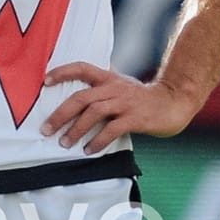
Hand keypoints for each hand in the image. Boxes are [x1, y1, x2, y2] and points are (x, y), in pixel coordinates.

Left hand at [40, 62, 200, 153]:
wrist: (175, 102)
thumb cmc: (143, 99)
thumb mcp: (121, 88)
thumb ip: (101, 92)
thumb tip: (73, 108)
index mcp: (109, 78)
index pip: (82, 68)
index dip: (62, 72)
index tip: (44, 81)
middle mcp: (115, 87)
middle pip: (81, 97)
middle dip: (60, 114)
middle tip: (46, 129)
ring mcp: (126, 102)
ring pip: (94, 112)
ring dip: (76, 129)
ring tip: (65, 143)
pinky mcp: (136, 118)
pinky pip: (112, 129)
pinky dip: (98, 141)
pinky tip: (89, 150)